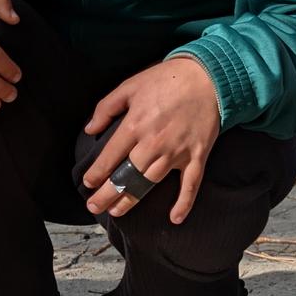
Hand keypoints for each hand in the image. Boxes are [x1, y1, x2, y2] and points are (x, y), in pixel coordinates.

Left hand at [80, 58, 220, 222]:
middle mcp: (153, 143)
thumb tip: (89, 129)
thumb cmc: (166, 80)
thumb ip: (106, 108)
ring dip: (132, 200)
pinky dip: (184, 202)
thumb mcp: (129, 86)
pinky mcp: (197, 156)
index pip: (109, 157)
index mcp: (135, 125)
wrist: (207, 77)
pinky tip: (175, 218)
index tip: (88, 184)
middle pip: (126, 176)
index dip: (97, 174)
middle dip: (108, 194)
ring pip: (150, 183)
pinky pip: (191, 184)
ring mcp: (176, 152)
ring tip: (116, 212)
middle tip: (94, 207)